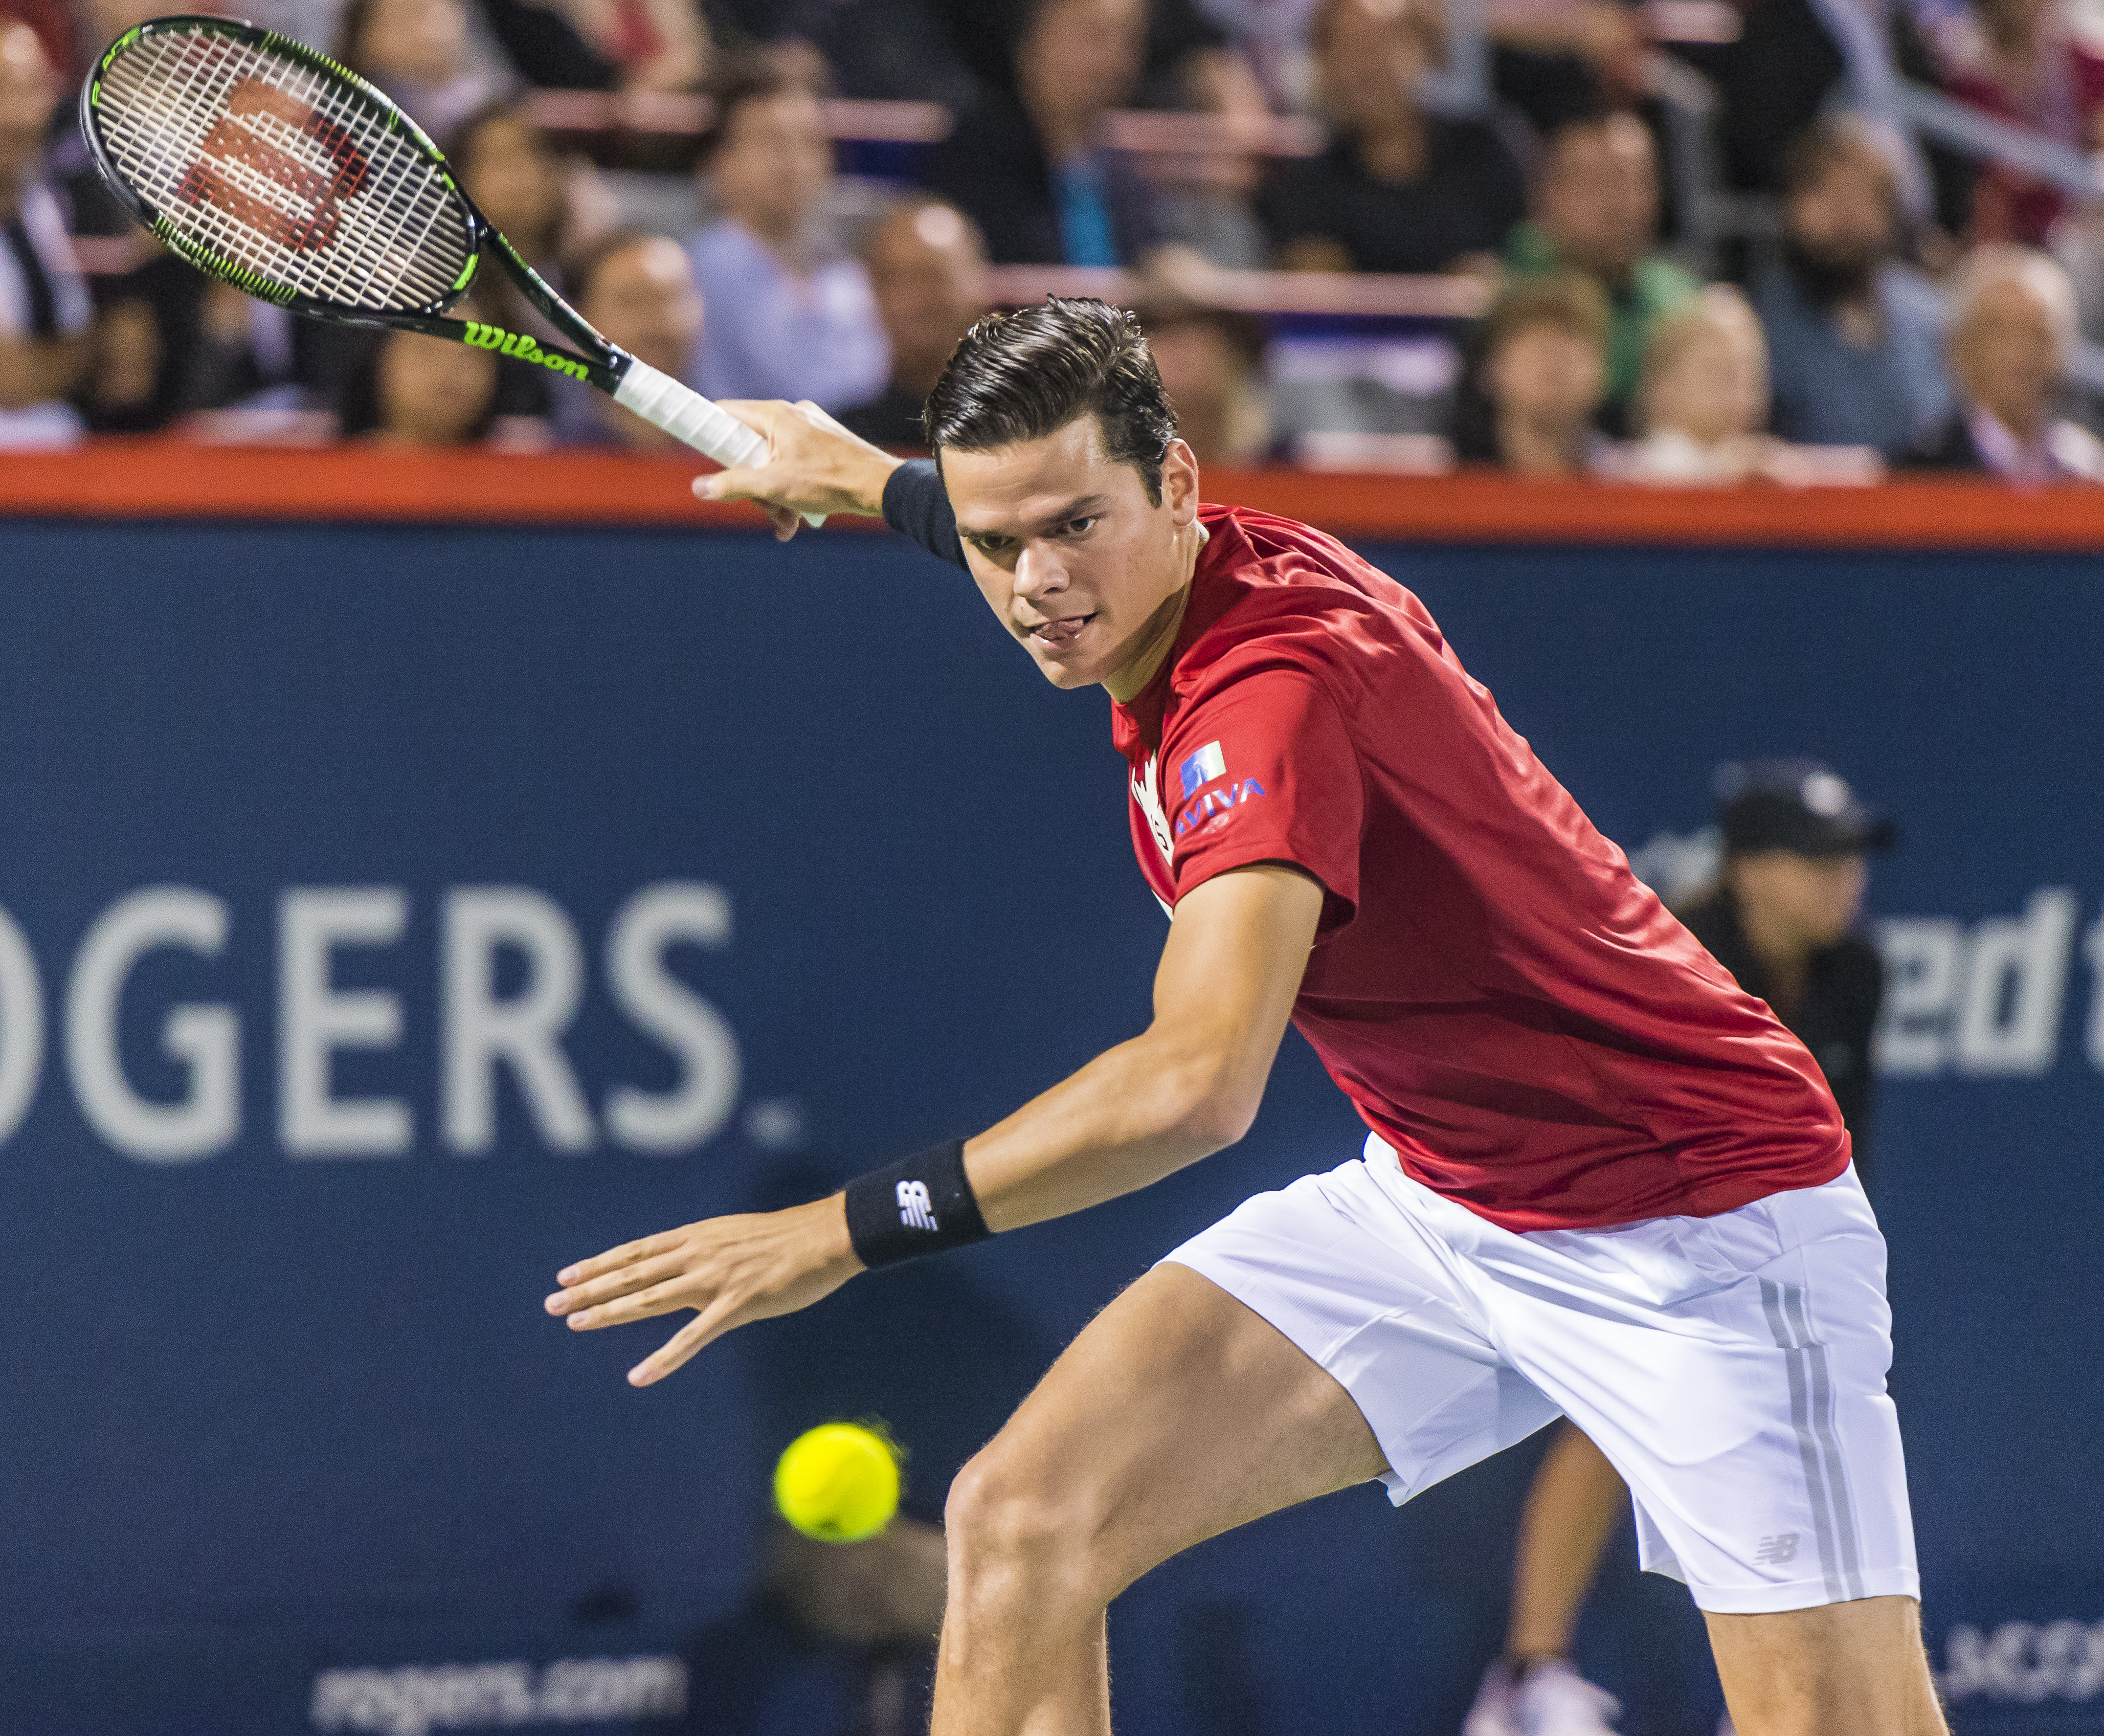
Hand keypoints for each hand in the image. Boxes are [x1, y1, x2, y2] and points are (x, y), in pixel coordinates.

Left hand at [546, 1195, 862, 1385]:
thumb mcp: (736, 1235)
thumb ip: (707, 1250)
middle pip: (632, 1273)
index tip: (566, 1275)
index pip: (636, 1252)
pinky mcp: (736, 1306)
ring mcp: (714, 1280)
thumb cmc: (788, 1238)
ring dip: (609, 1312)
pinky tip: (639, 1376)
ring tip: (575, 1322)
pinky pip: (693, 1338)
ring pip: (649, 1298)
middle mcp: (697, 1255)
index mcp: (697, 1236)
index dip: (599, 1264)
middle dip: (589, 1288)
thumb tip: (686, 1261)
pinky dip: (664, 1358)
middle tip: (551, 1302)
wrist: (826, 1236)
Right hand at [694, 399, 904, 541]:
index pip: (726, 413)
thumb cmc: (831, 480)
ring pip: (773, 462)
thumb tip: (699, 488)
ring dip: (775, 497)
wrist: (882, 487)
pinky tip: (800, 518)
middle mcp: (793, 416)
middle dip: (753, 486)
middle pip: (750, 448)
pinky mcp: (824, 446)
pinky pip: (795, 466)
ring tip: (787, 524)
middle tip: (764, 510)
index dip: (709, 432)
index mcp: (776, 415)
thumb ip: (733, 484)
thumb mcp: (774, 486)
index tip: (701, 454)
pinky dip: (793, 492)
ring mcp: (810, 430)